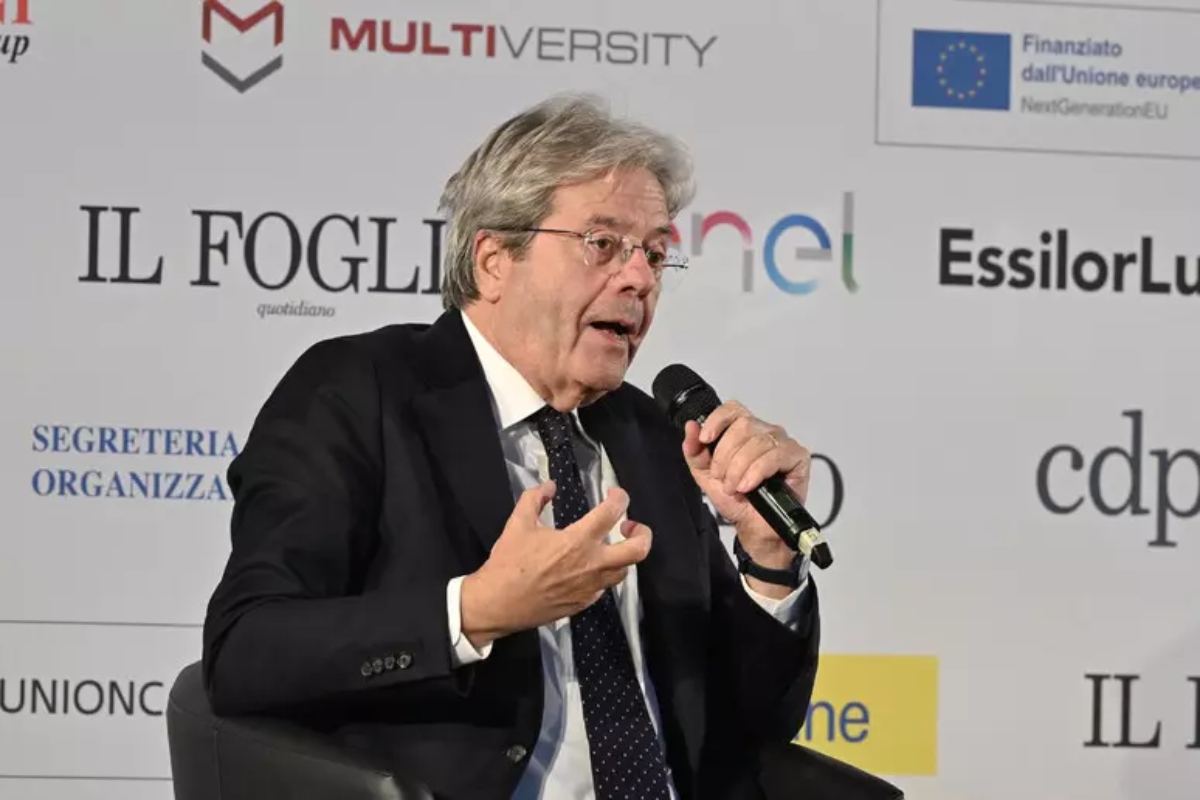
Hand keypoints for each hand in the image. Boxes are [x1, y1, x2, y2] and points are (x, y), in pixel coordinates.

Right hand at [460, 482, 651, 647]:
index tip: (614, 494)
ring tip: (609, 546)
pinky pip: (604, 587)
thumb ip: (535, 499)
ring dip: (622, 556)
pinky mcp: (583, 604)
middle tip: (630, 526)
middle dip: (643, 534)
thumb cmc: (508, 564)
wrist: (498, 604)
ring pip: (624, 571)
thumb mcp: (518, 523)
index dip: (619, 497)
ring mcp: (590, 588)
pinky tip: (588, 568)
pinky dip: (603, 575)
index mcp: (578, 541)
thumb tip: (549, 487)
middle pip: (638, 551)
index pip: (612, 512)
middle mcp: (591, 565)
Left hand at [682, 401, 809, 575]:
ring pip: (757, 442)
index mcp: (744, 431)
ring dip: (739, 469)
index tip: (705, 439)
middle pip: (743, 426)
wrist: (753, 526)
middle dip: (725, 456)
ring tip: (734, 487)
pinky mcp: (798, 456)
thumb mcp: (706, 475)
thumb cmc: (736, 499)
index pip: (732, 409)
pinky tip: (748, 486)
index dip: (717, 421)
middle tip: (722, 478)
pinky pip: (774, 456)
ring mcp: (783, 442)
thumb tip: (691, 426)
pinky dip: (756, 472)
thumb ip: (695, 451)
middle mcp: (765, 432)